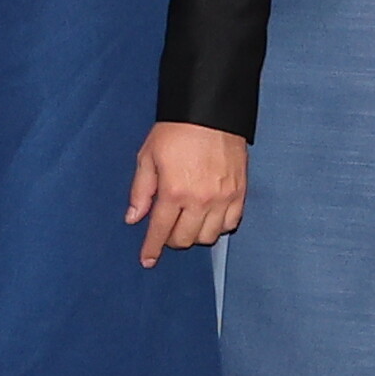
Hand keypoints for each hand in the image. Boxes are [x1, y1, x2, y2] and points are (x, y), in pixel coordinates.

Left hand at [128, 119, 247, 261]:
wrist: (211, 114)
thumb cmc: (174, 132)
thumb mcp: (147, 157)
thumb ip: (140, 191)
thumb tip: (133, 219)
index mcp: (173, 191)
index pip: (161, 230)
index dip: (152, 248)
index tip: (147, 261)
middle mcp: (200, 200)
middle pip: (186, 239)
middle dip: (172, 240)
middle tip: (166, 230)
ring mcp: (223, 199)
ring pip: (210, 236)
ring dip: (195, 235)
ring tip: (187, 223)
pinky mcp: (241, 194)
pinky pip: (232, 224)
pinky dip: (219, 227)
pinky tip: (208, 218)